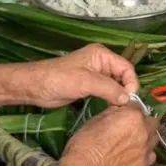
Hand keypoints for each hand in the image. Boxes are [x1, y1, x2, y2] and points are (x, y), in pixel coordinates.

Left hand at [0, 44, 139, 108]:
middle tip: (124, 108)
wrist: (34, 87)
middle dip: (126, 91)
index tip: (129, 100)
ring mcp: (96, 75)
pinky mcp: (90, 86)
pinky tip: (110, 109)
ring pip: (116, 86)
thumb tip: (128, 99)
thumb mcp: (85, 82)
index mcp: (102, 55)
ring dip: (118, 97)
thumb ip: (109, 89)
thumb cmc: (58, 80)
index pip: (127, 68)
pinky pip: (107, 92)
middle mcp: (102, 63)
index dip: (131, 83)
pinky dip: (111, 100)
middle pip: (123, 77)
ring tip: (118, 110)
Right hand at [59, 105, 157, 165]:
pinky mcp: (145, 163)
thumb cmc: (86, 142)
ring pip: (153, 137)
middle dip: (142, 122)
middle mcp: (144, 130)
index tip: (122, 113)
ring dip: (145, 136)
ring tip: (132, 140)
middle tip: (129, 127)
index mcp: (133, 116)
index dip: (128, 109)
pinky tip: (134, 154)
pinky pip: (150, 154)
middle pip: (150, 121)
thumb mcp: (97, 119)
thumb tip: (120, 108)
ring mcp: (146, 147)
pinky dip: (145, 152)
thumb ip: (114, 112)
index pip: (137, 105)